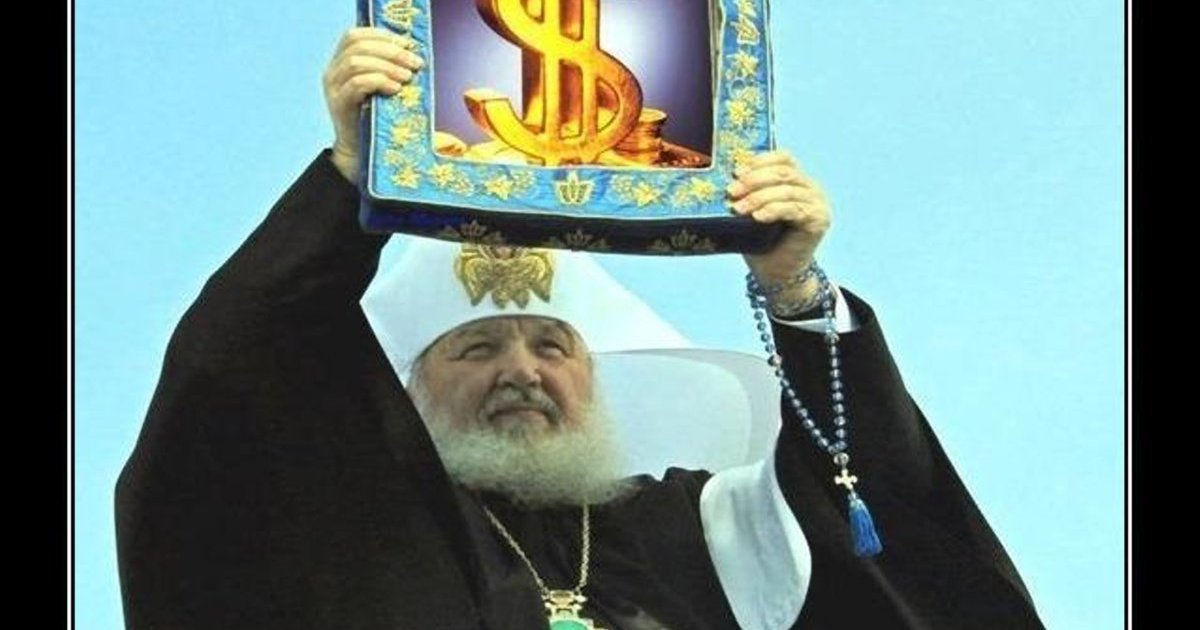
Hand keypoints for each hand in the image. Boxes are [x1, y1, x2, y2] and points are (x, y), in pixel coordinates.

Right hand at [323, 27, 424, 182]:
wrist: (361, 152)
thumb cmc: (376, 118)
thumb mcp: (381, 88)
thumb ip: (386, 69)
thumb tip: (411, 52)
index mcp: (340, 63)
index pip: (354, 35)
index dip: (380, 35)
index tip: (406, 43)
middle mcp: (333, 72)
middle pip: (358, 46)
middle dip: (390, 51)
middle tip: (414, 62)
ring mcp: (333, 88)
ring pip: (356, 62)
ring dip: (387, 66)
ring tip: (407, 77)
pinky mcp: (338, 104)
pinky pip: (356, 83)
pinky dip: (379, 81)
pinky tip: (396, 89)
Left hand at [727, 151, 831, 296]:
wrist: (776, 274)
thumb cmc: (760, 241)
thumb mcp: (751, 211)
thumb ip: (746, 192)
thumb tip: (724, 178)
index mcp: (796, 180)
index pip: (783, 158)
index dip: (760, 161)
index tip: (736, 171)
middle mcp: (810, 188)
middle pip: (784, 173)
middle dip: (754, 180)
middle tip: (731, 191)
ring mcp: (818, 203)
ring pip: (787, 190)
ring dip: (758, 197)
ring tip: (737, 208)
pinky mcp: (819, 220)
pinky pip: (794, 209)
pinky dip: (773, 210)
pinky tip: (757, 217)